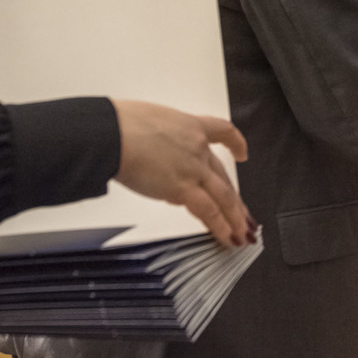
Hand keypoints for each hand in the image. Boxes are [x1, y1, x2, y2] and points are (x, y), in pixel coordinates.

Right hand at [112, 100, 253, 247]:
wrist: (113, 133)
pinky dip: (220, 226)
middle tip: (243, 214)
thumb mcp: (149, 119)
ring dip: (234, 218)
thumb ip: (160, 137)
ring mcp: (193, 169)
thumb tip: (152, 150)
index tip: (242, 153)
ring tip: (241, 234)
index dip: (235, 144)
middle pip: (223, 176)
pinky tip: (227, 237)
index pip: (222, 131)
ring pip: (224, 196)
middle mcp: (198, 148)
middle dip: (235, 199)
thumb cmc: (120, 123)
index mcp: (191, 126)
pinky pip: (209, 211)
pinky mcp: (183, 188)